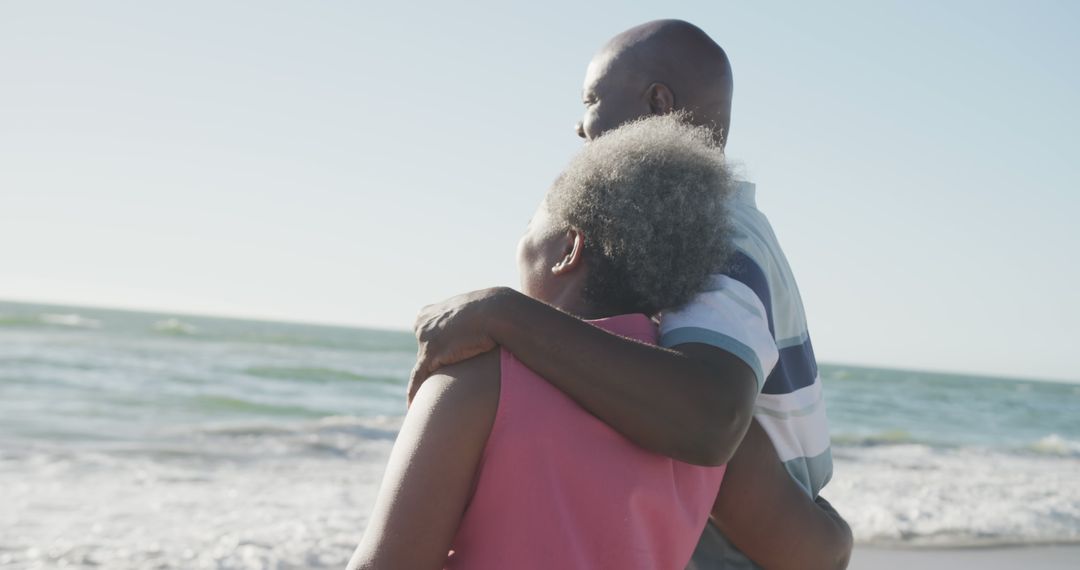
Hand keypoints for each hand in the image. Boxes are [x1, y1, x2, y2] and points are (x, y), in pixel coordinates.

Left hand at [407, 287, 512, 404]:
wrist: (498, 311)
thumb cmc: (495, 311)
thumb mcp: (476, 312)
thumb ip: (468, 323)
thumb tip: (478, 333)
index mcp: (429, 312)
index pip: (427, 337)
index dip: (435, 353)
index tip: (436, 367)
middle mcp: (423, 325)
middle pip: (423, 353)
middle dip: (430, 368)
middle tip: (431, 389)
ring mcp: (425, 339)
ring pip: (420, 368)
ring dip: (423, 385)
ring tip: (423, 402)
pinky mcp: (431, 353)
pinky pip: (418, 378)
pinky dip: (415, 393)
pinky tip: (415, 406)